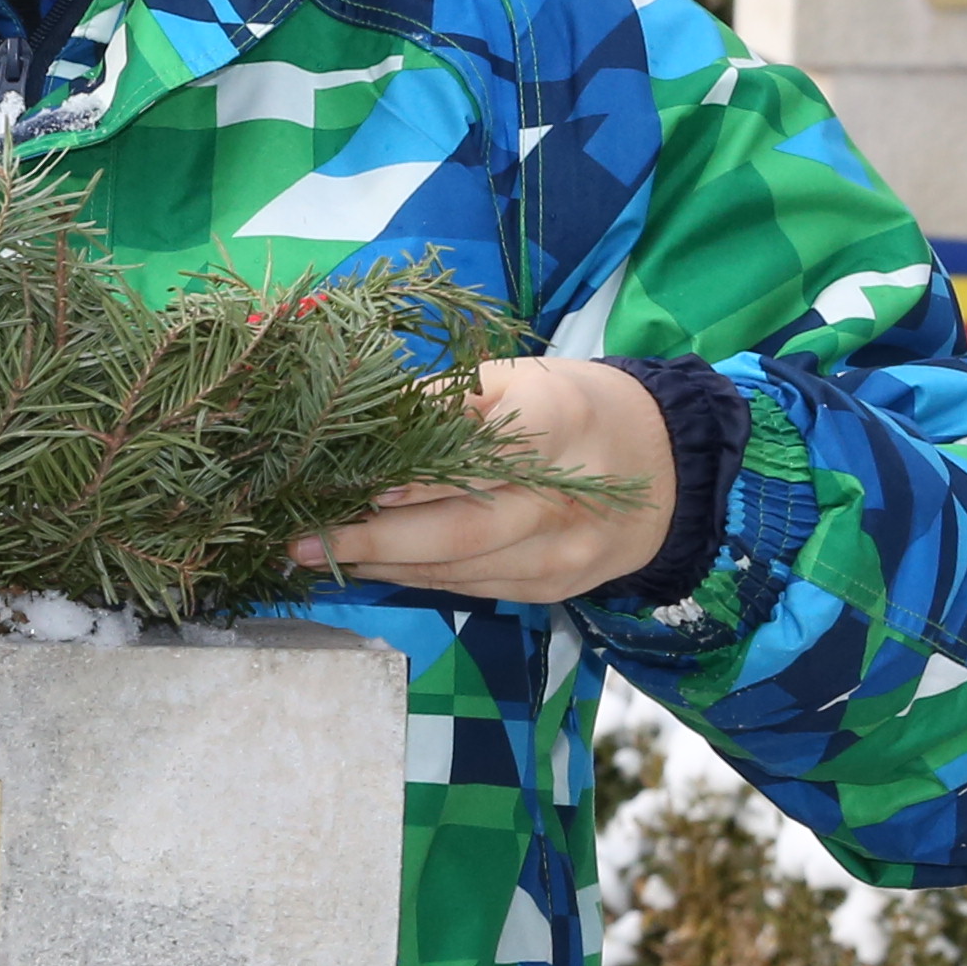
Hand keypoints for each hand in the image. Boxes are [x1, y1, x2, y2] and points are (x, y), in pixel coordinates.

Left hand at [286, 357, 677, 605]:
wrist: (669, 466)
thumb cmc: (573, 407)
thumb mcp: (518, 379)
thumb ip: (444, 399)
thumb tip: (364, 417)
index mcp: (554, 424)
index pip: (464, 460)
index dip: (397, 481)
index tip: (335, 486)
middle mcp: (563, 497)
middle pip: (454, 531)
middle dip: (368, 541)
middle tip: (297, 542)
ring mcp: (564, 551)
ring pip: (457, 569)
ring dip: (381, 565)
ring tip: (319, 554)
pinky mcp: (557, 586)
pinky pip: (473, 586)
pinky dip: (416, 578)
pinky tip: (372, 565)